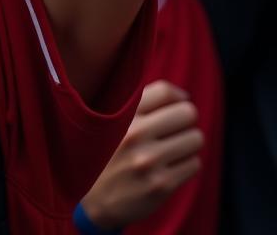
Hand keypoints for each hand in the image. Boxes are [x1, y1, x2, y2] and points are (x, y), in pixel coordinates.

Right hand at [80, 80, 203, 228]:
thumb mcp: (114, 122)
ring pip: (195, 139)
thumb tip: (183, 96)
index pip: (165, 91)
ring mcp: (150, 161)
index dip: (178, 98)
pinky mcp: (162, 185)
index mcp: (123, 115)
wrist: (94, 198)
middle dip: (186, 122)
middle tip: (175, 132)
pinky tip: (170, 168)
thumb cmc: (110, 153)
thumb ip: (141, 104)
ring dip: (188, 145)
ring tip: (172, 150)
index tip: (177, 106)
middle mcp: (136, 134)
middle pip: (187, 113)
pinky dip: (187, 164)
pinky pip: (194, 164)